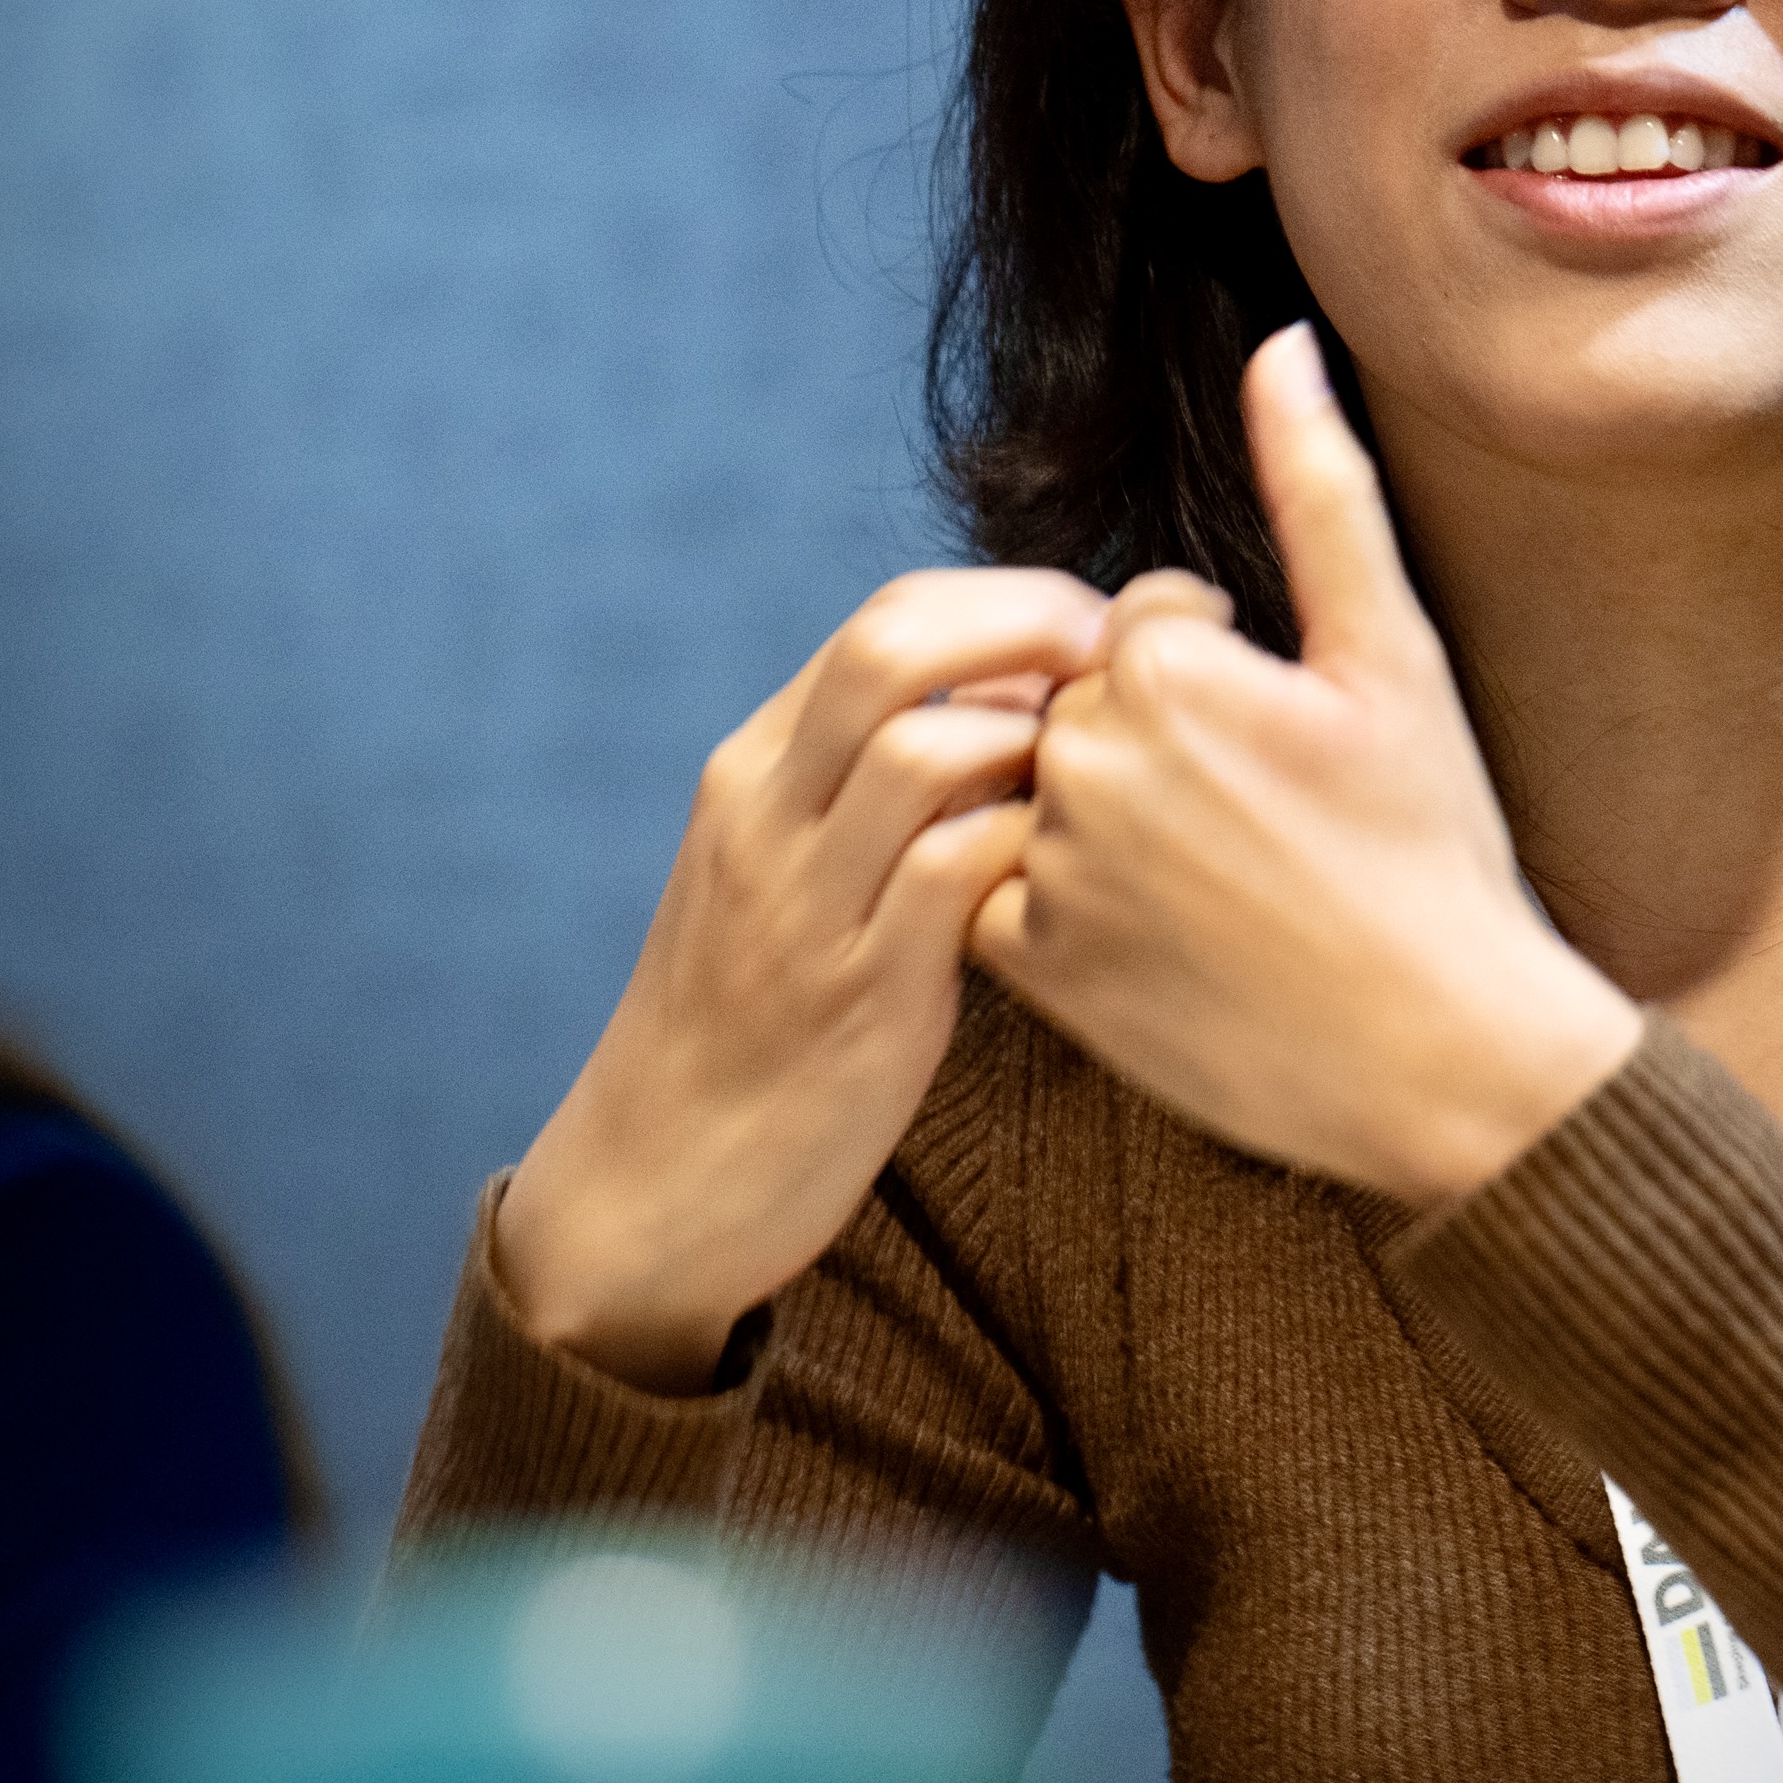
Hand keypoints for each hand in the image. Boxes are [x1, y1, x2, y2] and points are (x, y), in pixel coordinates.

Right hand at [497, 567, 1111, 1391]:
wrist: (657, 1184)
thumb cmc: (764, 1018)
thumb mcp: (800, 871)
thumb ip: (883, 782)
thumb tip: (1027, 693)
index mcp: (759, 766)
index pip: (890, 614)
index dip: (1014, 598)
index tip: (1104, 632)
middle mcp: (768, 812)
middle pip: (895, 645)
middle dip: (1033, 624)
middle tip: (1125, 669)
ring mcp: (804, 901)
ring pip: (927, 750)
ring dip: (1041, 744)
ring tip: (1100, 785)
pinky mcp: (855, 995)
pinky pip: (953, 873)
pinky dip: (1032, 848)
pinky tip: (1075, 876)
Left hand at [969, 326, 1642, 1204]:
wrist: (1443, 1058)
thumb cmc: (1433, 849)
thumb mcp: (1392, 655)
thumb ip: (1320, 489)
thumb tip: (1281, 347)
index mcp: (1164, 668)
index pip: (1145, 623)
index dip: (1227, 679)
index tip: (1297, 757)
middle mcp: (1085, 760)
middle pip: (1085, 701)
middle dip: (1161, 744)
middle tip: (1266, 826)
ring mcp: (1053, 866)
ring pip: (1043, 788)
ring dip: (1109, 821)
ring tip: (1221, 885)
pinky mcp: (1034, 967)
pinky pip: (1002, 888)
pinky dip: (1062, 903)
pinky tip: (1164, 937)